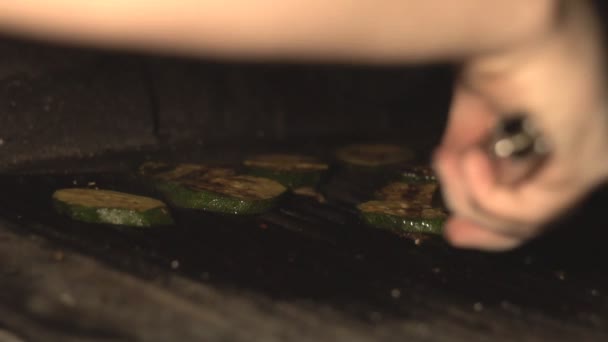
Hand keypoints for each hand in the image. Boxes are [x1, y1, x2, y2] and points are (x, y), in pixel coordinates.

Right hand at [434, 0, 607, 250]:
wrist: (505, 20)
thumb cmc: (494, 50)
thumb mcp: (475, 108)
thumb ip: (469, 143)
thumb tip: (448, 167)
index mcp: (568, 131)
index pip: (539, 192)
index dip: (496, 214)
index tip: (455, 228)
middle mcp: (591, 148)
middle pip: (538, 218)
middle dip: (488, 228)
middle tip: (454, 233)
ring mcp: (591, 159)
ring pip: (526, 219)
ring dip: (472, 197)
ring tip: (449, 162)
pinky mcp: (581, 165)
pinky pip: (526, 210)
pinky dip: (486, 195)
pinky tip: (465, 161)